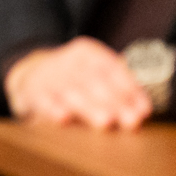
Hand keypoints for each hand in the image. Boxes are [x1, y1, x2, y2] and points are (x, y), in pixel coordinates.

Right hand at [6, 37, 151, 129]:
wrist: (31, 75)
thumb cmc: (74, 79)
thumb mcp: (94, 72)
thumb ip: (119, 85)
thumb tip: (144, 107)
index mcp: (88, 52)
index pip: (113, 68)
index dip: (130, 89)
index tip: (145, 109)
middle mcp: (68, 60)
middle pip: (94, 81)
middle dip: (115, 102)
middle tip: (131, 120)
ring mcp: (48, 75)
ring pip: (72, 91)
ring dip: (90, 108)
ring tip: (105, 122)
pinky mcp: (32, 90)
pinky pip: (43, 100)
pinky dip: (53, 108)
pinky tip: (63, 118)